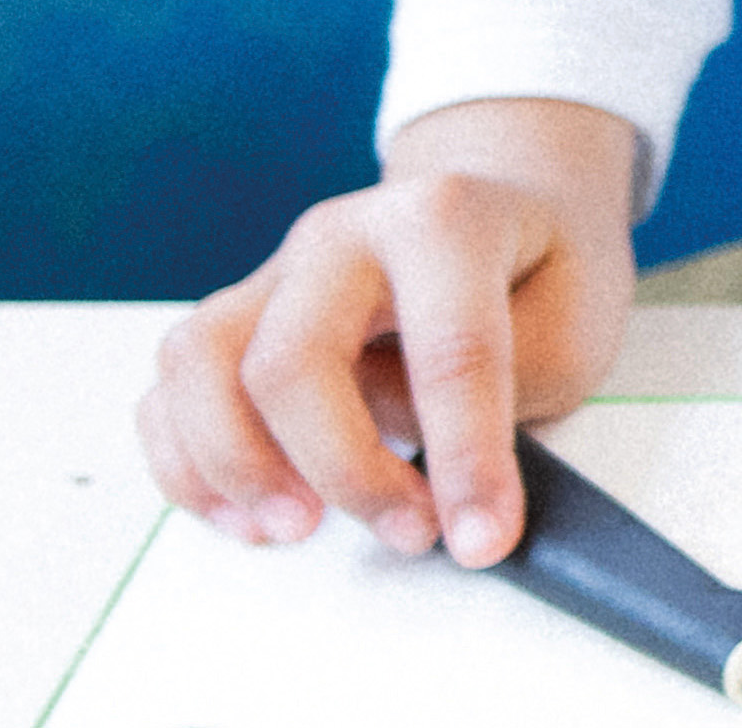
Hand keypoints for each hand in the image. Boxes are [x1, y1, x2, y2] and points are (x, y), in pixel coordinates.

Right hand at [134, 96, 642, 566]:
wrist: (501, 202)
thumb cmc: (540, 271)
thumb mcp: (574, 324)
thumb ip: (501, 388)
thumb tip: (397, 455)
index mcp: (442, 218)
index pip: (448, 348)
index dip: (465, 457)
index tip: (483, 538)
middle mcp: (341, 233)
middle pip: (291, 359)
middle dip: (343, 470)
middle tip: (410, 534)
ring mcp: (275, 271)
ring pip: (200, 364)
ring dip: (237, 467)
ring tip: (297, 530)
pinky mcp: (235, 316)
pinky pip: (168, 391)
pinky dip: (189, 467)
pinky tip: (249, 518)